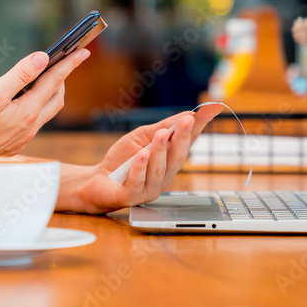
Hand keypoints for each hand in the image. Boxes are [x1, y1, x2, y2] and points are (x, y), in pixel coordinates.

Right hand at [0, 49, 89, 157]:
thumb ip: (20, 75)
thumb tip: (42, 58)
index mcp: (29, 110)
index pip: (55, 80)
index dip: (70, 63)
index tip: (83, 51)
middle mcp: (31, 125)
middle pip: (56, 97)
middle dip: (62, 78)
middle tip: (63, 63)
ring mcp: (25, 136)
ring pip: (46, 111)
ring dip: (49, 93)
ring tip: (42, 79)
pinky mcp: (16, 142)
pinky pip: (34, 121)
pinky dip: (36, 106)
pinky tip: (22, 102)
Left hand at [61, 107, 218, 213]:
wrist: (96, 181)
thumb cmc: (122, 160)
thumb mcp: (142, 137)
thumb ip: (163, 127)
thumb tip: (187, 114)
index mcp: (169, 161)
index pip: (187, 142)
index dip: (199, 126)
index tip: (210, 110)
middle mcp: (164, 176)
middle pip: (177, 157)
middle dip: (183, 138)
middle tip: (188, 121)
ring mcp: (149, 188)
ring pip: (159, 170)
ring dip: (161, 151)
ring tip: (161, 135)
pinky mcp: (131, 196)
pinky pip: (137, 182)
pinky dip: (140, 168)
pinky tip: (142, 155)